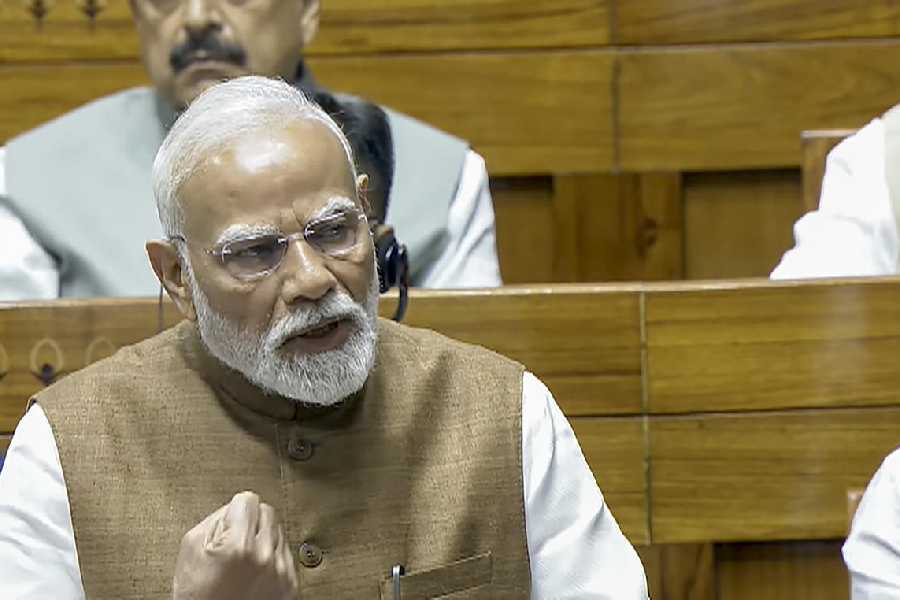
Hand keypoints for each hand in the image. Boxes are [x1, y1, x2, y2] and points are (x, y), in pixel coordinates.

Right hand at [172, 491, 297, 599]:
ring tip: (244, 560)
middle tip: (235, 540)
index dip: (235, 510)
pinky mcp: (291, 586)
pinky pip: (286, 554)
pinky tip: (255, 571)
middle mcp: (265, 557)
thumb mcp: (191, 549)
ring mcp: (281, 573)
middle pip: (268, 512)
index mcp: (239, 546)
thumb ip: (214, 519)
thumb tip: (233, 508)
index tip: (230, 521)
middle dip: (251, 521)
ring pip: (279, 531)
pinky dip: (272, 557)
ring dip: (263, 539)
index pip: (249, 500)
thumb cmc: (197, 595)